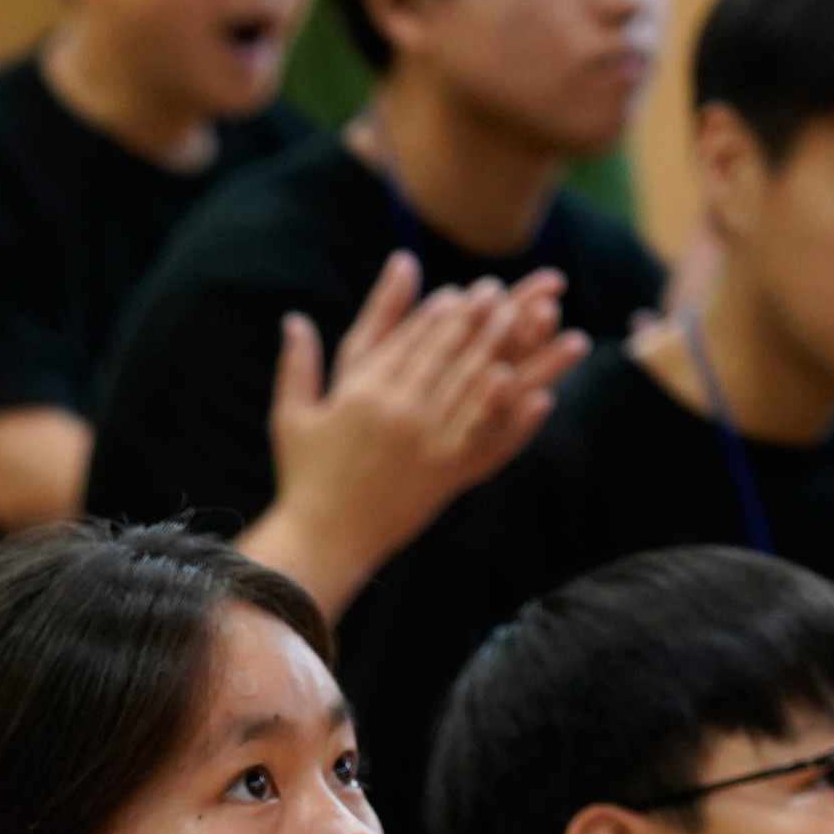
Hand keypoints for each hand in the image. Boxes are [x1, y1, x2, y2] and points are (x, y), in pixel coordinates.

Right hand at [259, 254, 586, 585]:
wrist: (322, 540)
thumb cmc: (303, 478)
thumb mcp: (291, 416)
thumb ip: (298, 364)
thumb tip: (294, 318)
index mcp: (362, 393)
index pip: (407, 341)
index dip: (437, 314)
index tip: (461, 292)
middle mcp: (399, 413)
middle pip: (446, 355)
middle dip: (476, 321)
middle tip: (502, 295)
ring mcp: (427, 445)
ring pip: (474, 388)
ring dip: (506, 353)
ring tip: (532, 328)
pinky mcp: (446, 477)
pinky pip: (488, 442)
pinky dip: (515, 420)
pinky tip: (542, 398)